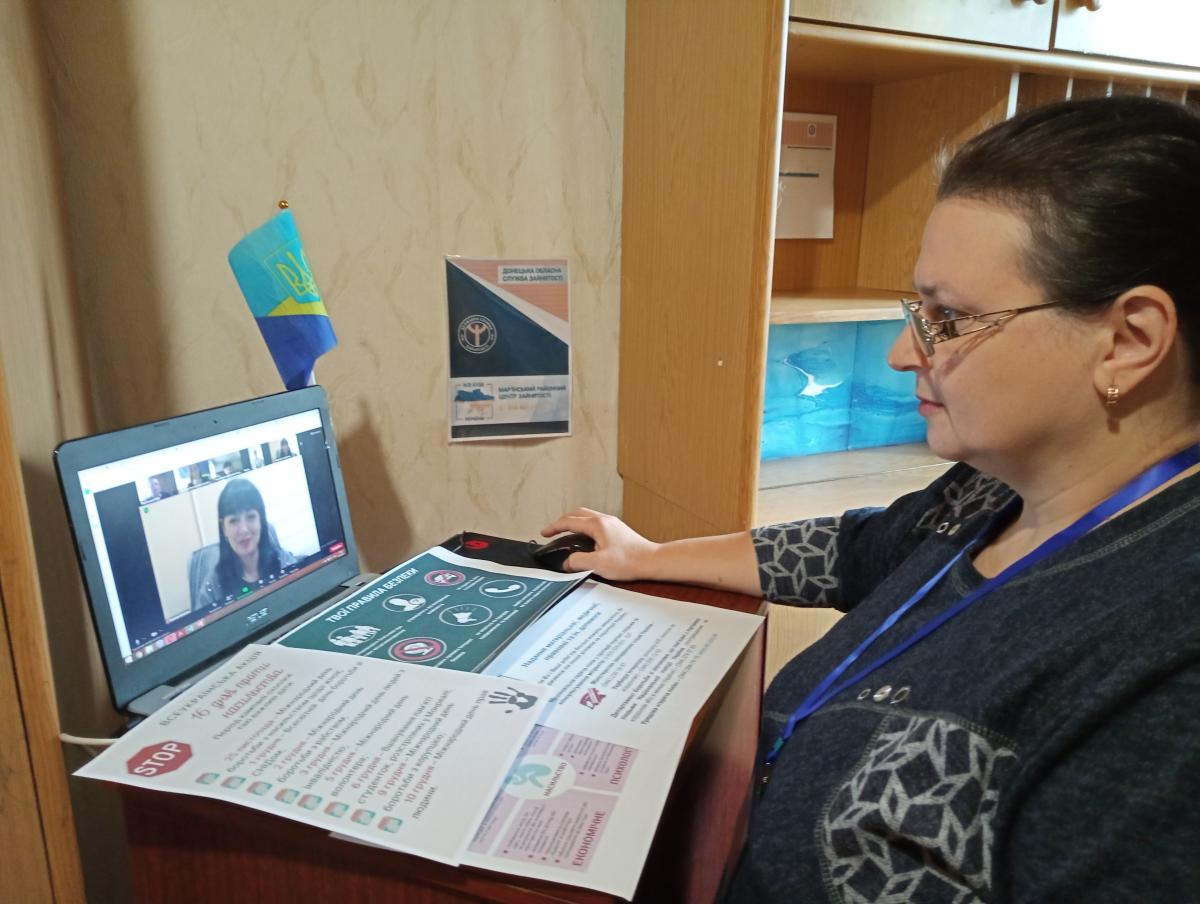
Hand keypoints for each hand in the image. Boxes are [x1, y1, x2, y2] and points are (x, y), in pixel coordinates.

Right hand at [540, 508, 659, 580]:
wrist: (652, 561)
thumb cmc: (630, 561)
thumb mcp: (598, 564)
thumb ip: (578, 562)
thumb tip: (566, 562)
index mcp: (597, 525)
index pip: (569, 522)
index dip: (554, 527)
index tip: (544, 533)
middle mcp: (604, 520)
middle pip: (578, 514)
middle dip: (563, 521)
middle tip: (553, 530)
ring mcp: (612, 524)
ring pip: (587, 517)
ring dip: (574, 523)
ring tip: (566, 534)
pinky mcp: (618, 531)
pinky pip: (596, 523)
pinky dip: (584, 528)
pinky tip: (585, 540)